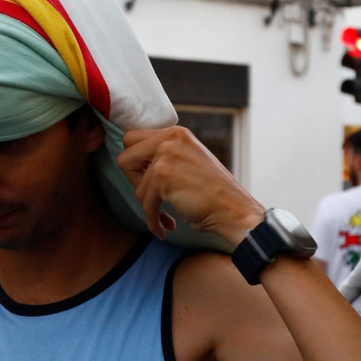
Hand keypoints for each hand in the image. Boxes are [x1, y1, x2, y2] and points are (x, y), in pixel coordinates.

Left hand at [118, 126, 265, 246]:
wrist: (235, 211)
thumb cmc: (213, 193)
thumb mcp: (188, 161)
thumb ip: (165, 156)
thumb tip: (134, 164)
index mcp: (176, 133)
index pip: (133, 138)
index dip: (136, 163)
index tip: (147, 179)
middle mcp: (170, 139)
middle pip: (125, 157)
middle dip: (135, 181)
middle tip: (152, 195)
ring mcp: (165, 156)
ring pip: (136, 185)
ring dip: (149, 206)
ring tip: (166, 215)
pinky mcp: (162, 177)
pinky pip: (145, 204)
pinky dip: (154, 220)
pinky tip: (166, 227)